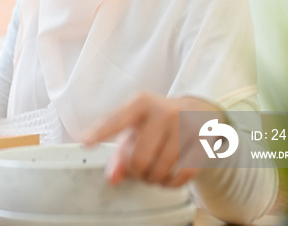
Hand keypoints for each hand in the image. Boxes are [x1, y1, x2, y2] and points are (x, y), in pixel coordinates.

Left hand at [82, 93, 219, 187]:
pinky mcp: (203, 142)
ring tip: (152, 172)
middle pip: (139, 157)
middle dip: (135, 171)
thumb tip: (112, 178)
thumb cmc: (157, 120)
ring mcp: (186, 126)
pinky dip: (171, 183)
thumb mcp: (135, 127)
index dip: (100, 132)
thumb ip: (119, 152)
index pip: (116, 120)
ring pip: (160, 169)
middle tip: (137, 169)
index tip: (85, 141)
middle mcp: (164, 112)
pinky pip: (183, 175)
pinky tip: (167, 178)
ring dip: (152, 178)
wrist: (197, 110)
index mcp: (141, 103)